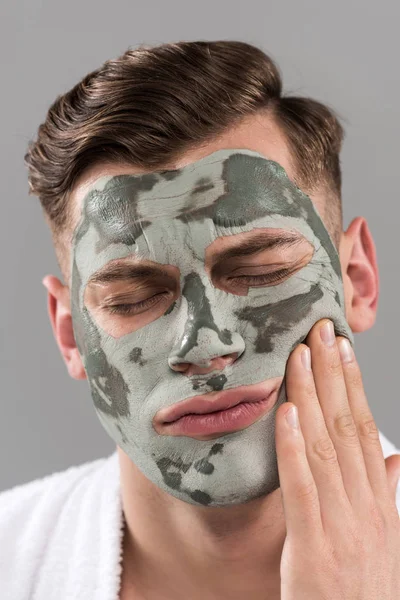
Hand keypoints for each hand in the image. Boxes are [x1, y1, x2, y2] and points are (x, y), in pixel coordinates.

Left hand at [275, 318, 399, 599]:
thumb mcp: (385, 540)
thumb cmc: (364, 592)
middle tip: (320, 330)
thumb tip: (394, 456)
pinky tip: (285, 413)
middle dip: (332, 374)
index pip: (364, 429)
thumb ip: (385, 494)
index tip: (341, 347)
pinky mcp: (314, 550)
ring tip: (299, 356)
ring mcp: (342, 527)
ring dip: (311, 396)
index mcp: (379, 502)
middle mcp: (365, 507)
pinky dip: (293, 448)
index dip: (352, 384)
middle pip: (346, 427)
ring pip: (325, 448)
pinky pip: (302, 490)